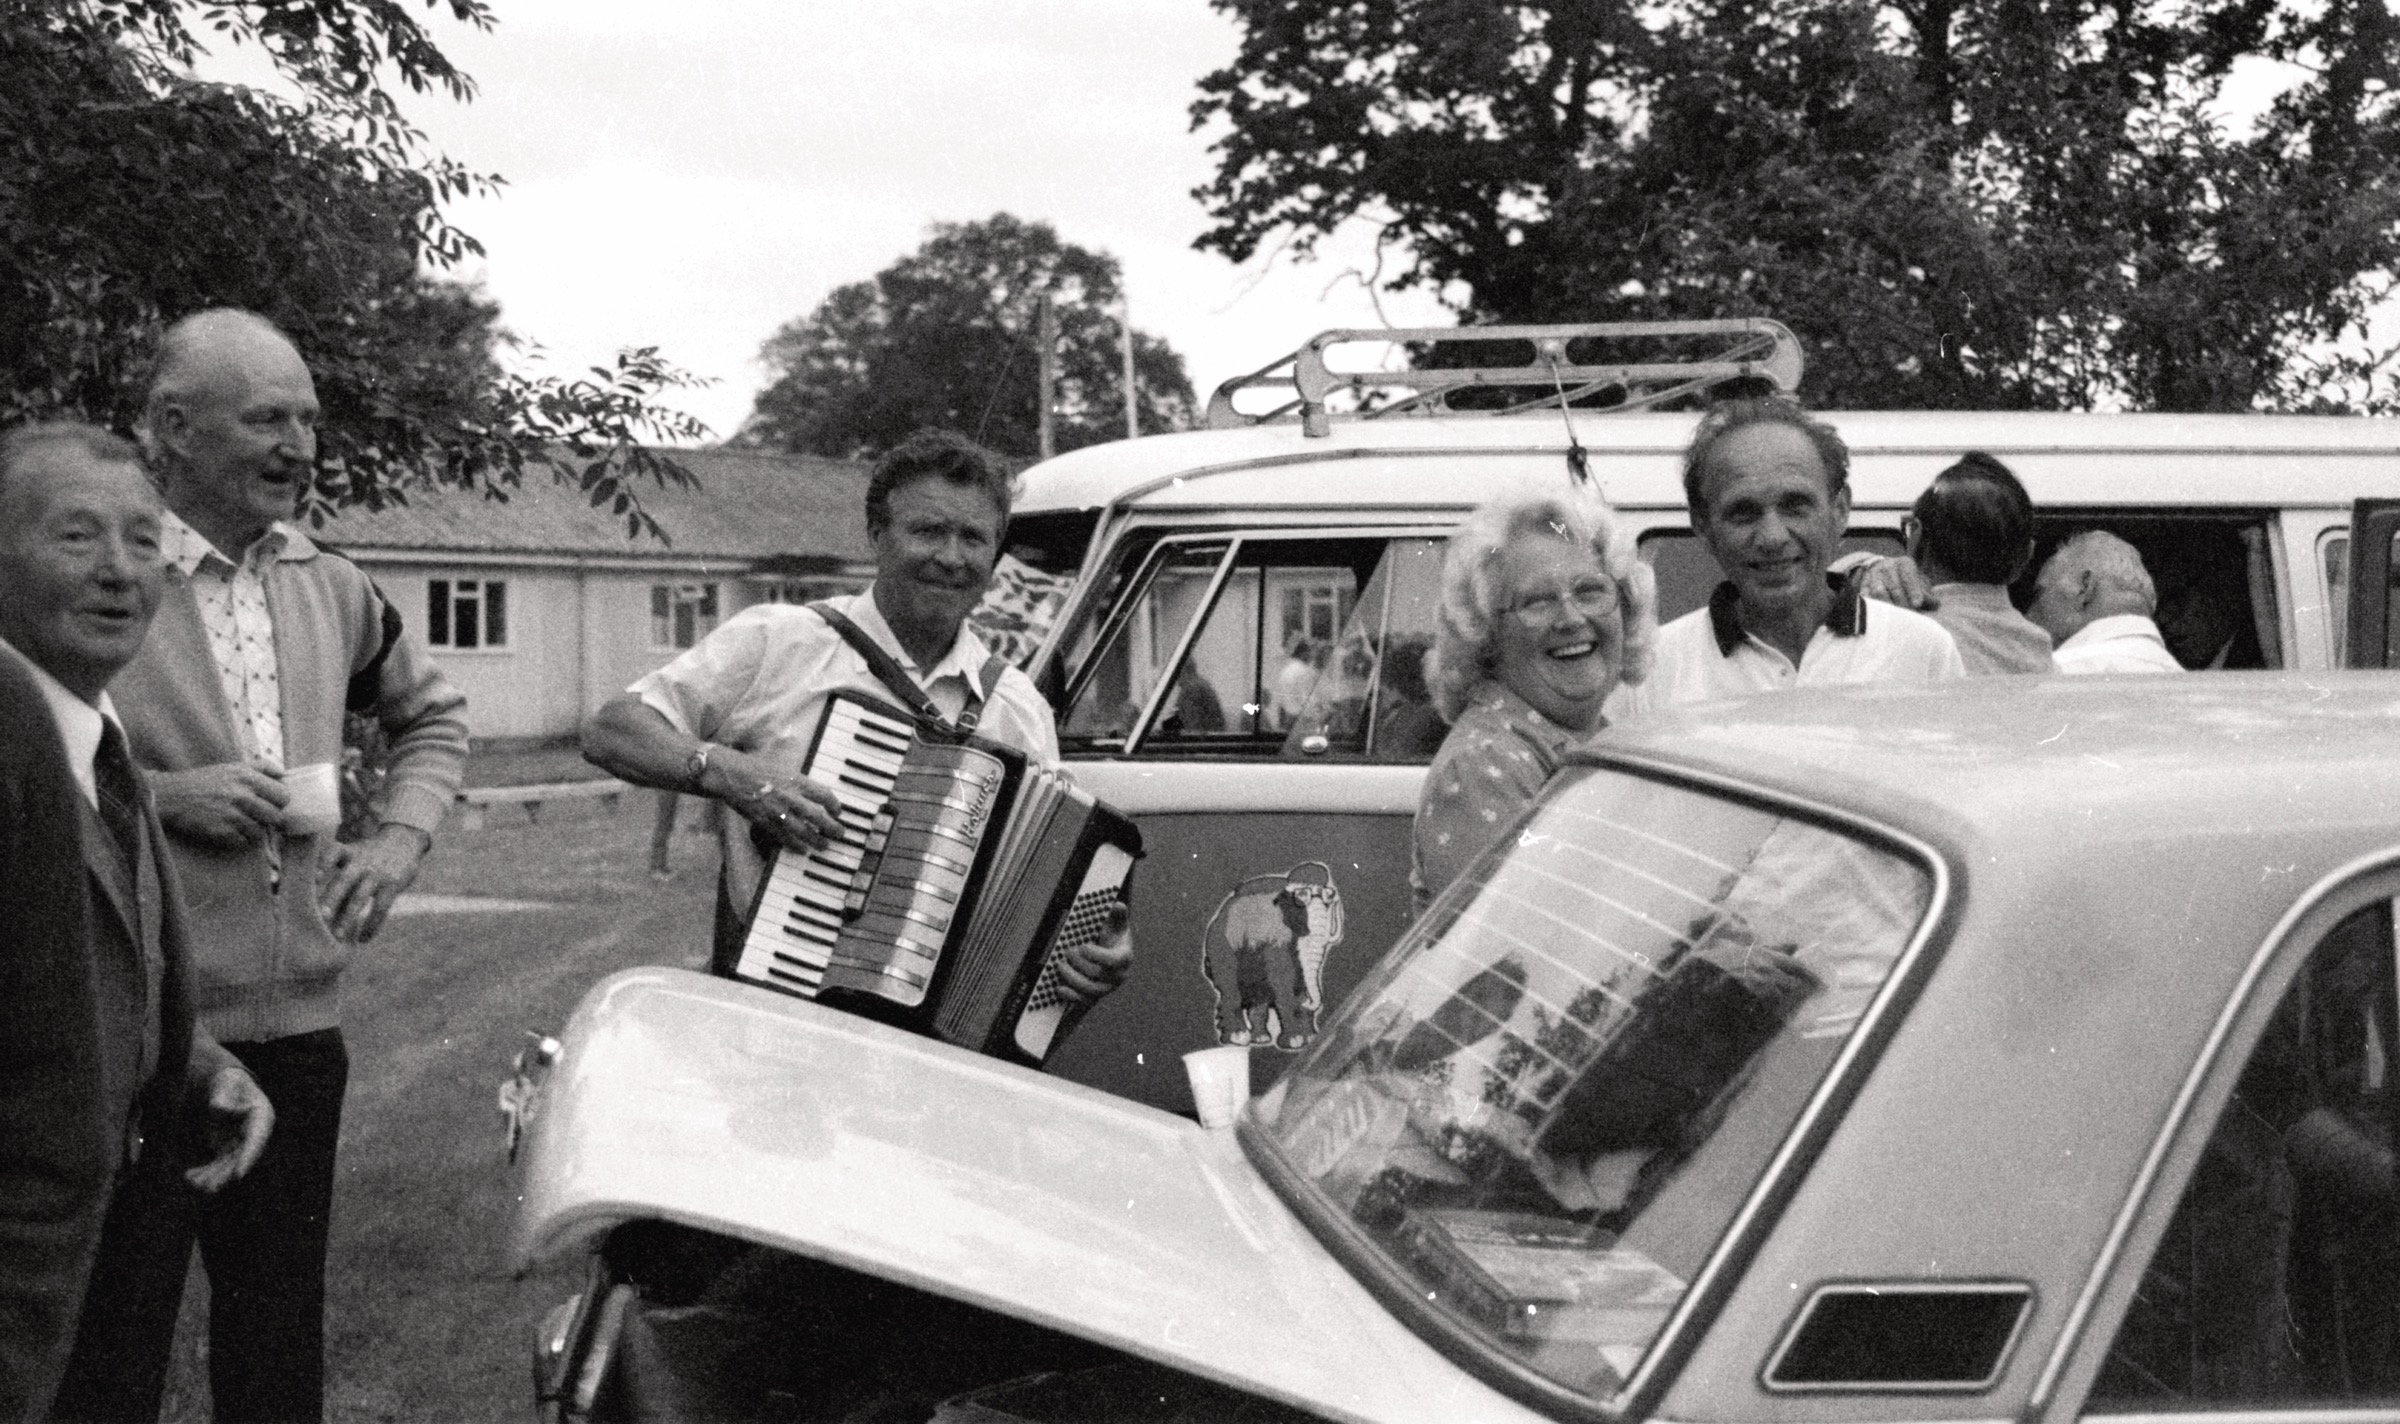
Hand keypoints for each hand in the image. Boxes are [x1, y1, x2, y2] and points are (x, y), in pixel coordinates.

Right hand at [152, 762, 289, 847]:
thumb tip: (285, 774)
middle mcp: (242, 795)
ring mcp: (232, 814)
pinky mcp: (221, 831)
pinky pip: (244, 841)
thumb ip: (261, 767)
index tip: (271, 803)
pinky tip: (228, 828)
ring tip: (239, 822)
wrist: (171, 796)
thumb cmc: (205, 781)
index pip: (283, 795)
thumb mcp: (233, 766)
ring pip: (261, 831)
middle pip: (276, 816)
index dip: (279, 802)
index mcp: (247, 776)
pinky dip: (239, 838)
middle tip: (257, 816)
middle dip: (269, 818)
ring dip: (253, 829)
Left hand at [186, 1064, 272, 1192]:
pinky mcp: (229, 1149)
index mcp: (262, 1116)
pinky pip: (219, 1164)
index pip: (257, 1140)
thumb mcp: (228, 1083)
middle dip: (224, 1175)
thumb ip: (224, 1095)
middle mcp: (255, 1134)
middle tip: (207, 1187)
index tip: (238, 1175)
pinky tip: (189, 1176)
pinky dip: (205, 1171)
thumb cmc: (230, 1083)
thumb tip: (219, 1109)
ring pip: (229, 1165)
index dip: (248, 1158)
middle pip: (241, 1158)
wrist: (227, 1087)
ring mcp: (242, 1143)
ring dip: (212, 1176)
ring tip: (192, 1181)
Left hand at [317, 824, 429, 942]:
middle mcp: (360, 862)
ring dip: (348, 917)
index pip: (333, 853)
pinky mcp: (393, 885)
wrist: (403, 843)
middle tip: (321, 915)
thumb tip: (320, 918)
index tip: (315, 878)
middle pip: (344, 880)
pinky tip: (363, 939)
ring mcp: (377, 874)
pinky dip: (371, 925)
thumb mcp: (353, 863)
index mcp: (347, 853)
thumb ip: (338, 885)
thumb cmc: (366, 860)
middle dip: (332, 898)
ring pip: (360, 897)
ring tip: (338, 936)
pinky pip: (380, 908)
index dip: (323, 864)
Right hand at [704, 747, 842, 851]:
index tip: (838, 812)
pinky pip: (784, 837)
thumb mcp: (780, 761)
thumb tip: (804, 764)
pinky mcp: (765, 822)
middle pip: (818, 816)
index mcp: (797, 780)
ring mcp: (778, 811)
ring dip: (816, 840)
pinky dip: (794, 845)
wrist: (731, 774)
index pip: (824, 795)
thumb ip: (795, 768)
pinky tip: (802, 849)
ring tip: (823, 846)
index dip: (835, 805)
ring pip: (803, 831)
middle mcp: (791, 797)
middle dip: (831, 827)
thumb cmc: (754, 765)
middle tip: (839, 833)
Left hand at [1057, 902, 1131, 1001]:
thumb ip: (1117, 916)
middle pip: (1098, 975)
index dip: (1097, 955)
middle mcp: (1118, 976)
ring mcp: (1106, 988)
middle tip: (1067, 951)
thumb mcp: (1115, 925)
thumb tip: (1118, 906)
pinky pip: (1083, 1002)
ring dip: (1072, 978)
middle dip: (1079, 963)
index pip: (1115, 961)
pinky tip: (1059, 988)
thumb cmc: (1112, 939)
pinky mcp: (1095, 997)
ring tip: (1060, 965)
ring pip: (1090, 990)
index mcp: (1124, 957)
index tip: (1083, 946)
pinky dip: (1070, 996)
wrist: (1109, 955)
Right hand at [1855, 554, 1938, 610]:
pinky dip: (1871, 606)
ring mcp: (1873, 575)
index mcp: (1904, 563)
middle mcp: (1888, 566)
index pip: (1909, 576)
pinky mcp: (1863, 584)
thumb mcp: (1921, 582)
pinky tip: (1878, 616)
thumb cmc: (1908, 581)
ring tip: (1895, 619)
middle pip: (1894, 587)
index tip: (1918, 604)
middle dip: (1902, 603)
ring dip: (1888, 606)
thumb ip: (1927, 594)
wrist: (1885, 571)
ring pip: (1878, 592)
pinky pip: (1865, 596)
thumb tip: (1934, 605)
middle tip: (1909, 618)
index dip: (1914, 591)